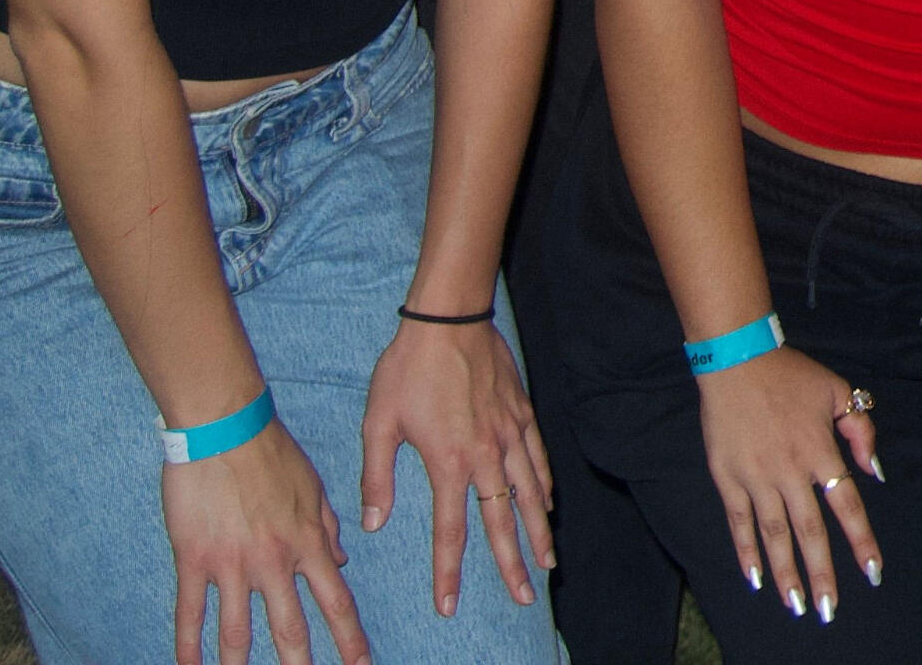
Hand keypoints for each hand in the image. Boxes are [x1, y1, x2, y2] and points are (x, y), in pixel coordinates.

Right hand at [163, 417, 370, 664]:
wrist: (225, 427)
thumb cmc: (272, 451)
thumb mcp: (313, 487)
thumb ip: (327, 526)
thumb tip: (342, 558)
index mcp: (308, 543)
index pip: (337, 602)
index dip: (350, 639)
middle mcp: (275, 561)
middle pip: (291, 628)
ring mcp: (234, 564)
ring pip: (239, 631)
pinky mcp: (195, 559)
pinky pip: (191, 612)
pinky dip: (189, 645)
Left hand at [361, 315, 555, 615]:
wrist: (448, 317)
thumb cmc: (407, 368)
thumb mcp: (378, 422)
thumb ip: (377, 476)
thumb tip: (373, 523)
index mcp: (448, 462)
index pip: (451, 531)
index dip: (449, 572)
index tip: (448, 605)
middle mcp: (486, 454)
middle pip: (504, 521)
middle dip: (514, 563)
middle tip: (526, 597)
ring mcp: (510, 433)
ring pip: (530, 493)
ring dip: (538, 531)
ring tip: (547, 562)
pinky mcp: (521, 413)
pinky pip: (538, 458)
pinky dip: (544, 485)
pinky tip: (547, 502)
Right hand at [694, 346, 884, 625]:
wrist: (738, 361)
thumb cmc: (791, 376)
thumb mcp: (838, 391)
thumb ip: (861, 430)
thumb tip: (875, 472)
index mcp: (820, 451)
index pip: (846, 505)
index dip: (861, 541)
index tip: (872, 572)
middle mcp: (789, 471)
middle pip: (810, 531)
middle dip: (821, 573)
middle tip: (828, 609)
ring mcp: (756, 477)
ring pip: (774, 535)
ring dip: (785, 572)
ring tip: (795, 605)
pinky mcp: (728, 478)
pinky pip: (739, 522)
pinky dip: (745, 552)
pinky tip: (755, 578)